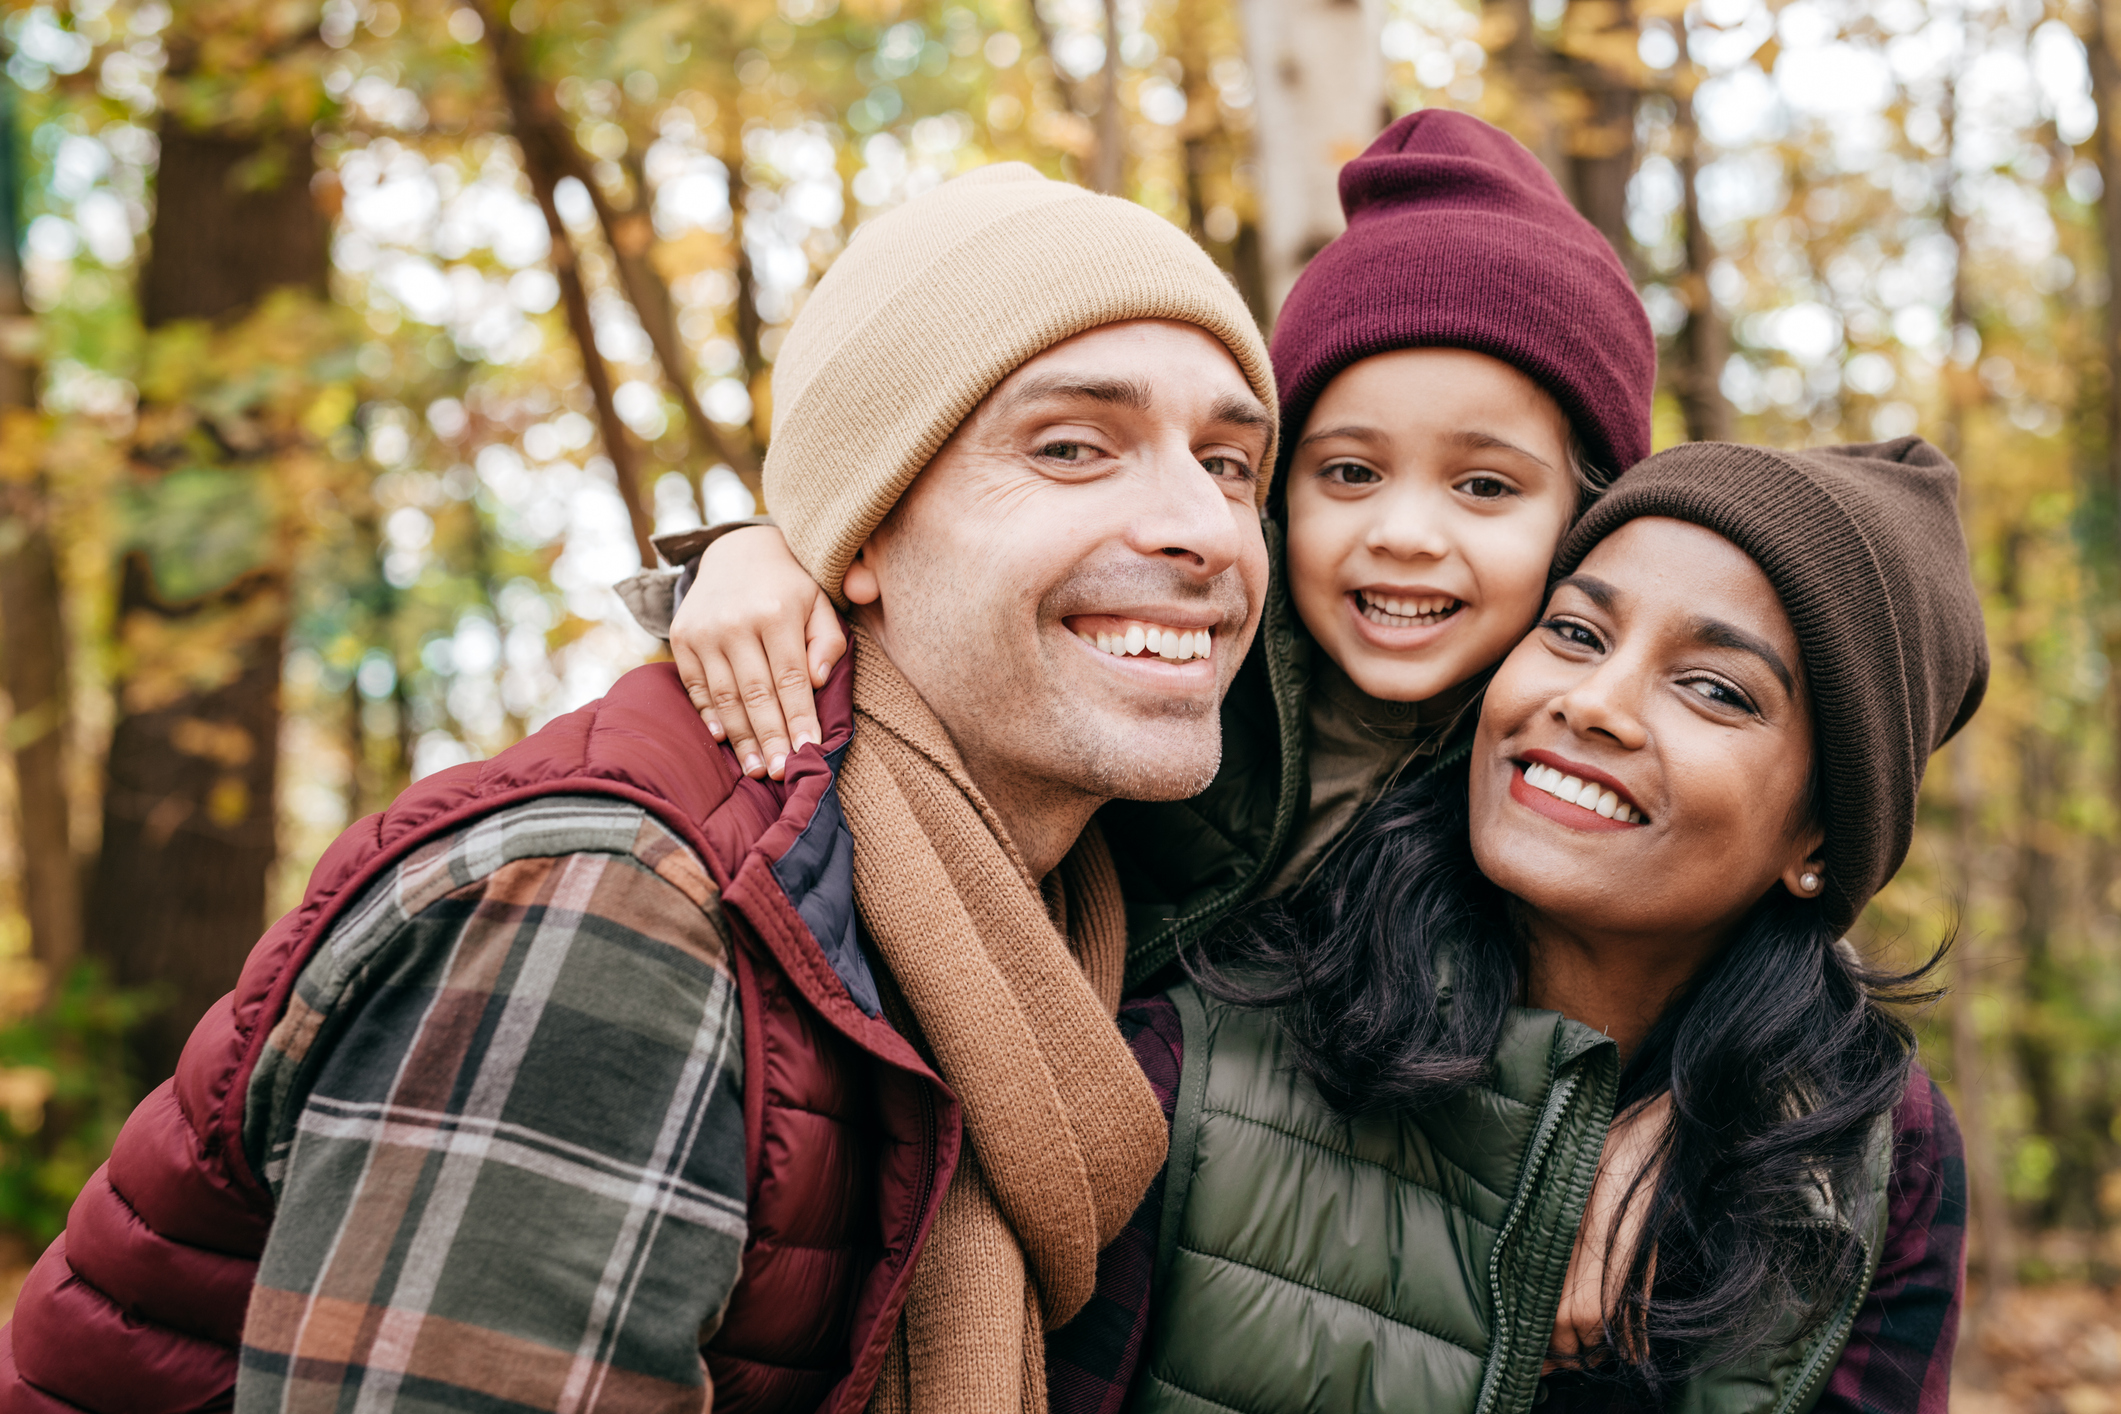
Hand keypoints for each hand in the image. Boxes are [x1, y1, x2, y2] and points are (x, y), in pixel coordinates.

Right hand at [670, 525, 846, 780]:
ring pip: (724, 695)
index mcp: (776, 612)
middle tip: (781, 772)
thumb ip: (827, 641)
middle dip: (770, 737)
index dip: (800, 717)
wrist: (737, 551)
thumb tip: (819, 682)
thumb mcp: (820, 602)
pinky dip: (709, 715)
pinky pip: (696, 685)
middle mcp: (736, 622)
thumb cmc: (789, 586)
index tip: (809, 750)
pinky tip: (724, 740)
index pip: (791, 678)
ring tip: (756, 769)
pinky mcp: (682, 637)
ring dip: (741, 737)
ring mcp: (704, 631)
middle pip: (756, 693)